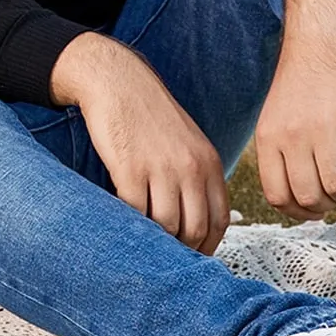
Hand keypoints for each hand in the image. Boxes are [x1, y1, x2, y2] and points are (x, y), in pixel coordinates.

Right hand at [52, 32, 229, 256]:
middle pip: (194, 229)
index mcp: (208, 163)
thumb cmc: (147, 112)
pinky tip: (123, 215)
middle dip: (180, 247)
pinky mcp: (130, 169)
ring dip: (154, 236)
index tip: (192, 254)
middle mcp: (190, 168)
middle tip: (164, 250)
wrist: (116, 80)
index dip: (207, 245)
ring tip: (142, 234)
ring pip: (166, 226)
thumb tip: (195, 221)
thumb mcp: (187, 141)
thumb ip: (196, 177)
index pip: (219, 221)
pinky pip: (135, 212)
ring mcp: (160, 169)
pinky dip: (130, 220)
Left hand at [254, 0, 335, 220]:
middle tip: (332, 198)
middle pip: (307, 197)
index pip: (276, 195)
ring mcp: (324, 126)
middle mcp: (292, 134)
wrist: (320, 37)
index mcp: (267, 136)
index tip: (310, 210)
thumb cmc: (299, 81)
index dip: (296, 212)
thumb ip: (279, 153)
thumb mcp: (274, 116)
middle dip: (323, 207)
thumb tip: (292, 202)